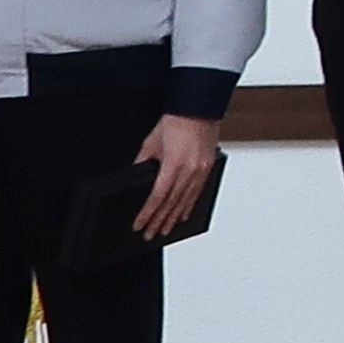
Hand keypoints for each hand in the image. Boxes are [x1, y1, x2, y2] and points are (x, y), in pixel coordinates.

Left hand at [128, 116, 222, 238]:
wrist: (199, 108)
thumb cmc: (177, 121)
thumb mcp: (151, 142)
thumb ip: (142, 162)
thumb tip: (136, 176)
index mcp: (173, 165)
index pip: (157, 197)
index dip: (147, 213)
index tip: (139, 224)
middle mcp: (189, 171)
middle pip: (172, 203)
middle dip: (160, 221)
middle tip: (151, 234)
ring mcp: (200, 171)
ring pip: (186, 201)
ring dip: (174, 218)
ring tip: (165, 229)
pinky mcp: (207, 168)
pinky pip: (197, 193)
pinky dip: (189, 206)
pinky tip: (184, 214)